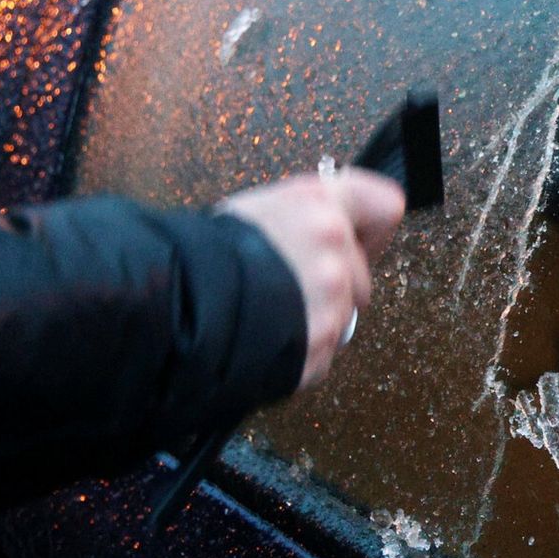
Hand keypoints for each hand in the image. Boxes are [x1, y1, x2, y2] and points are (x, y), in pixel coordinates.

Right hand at [220, 170, 405, 388]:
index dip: (370, 230)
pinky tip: (267, 336)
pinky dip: (302, 351)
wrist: (172, 306)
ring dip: (315, 319)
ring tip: (268, 311)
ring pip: (343, 316)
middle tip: (285, 284)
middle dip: (334, 285)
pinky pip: (323, 350)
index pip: (386, 207)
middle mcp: (334, 249)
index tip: (356, 240)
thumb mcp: (260, 209)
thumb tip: (341, 221)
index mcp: (319, 206)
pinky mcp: (320, 345)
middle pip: (363, 276)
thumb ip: (310, 212)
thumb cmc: (205, 254)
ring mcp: (331, 301)